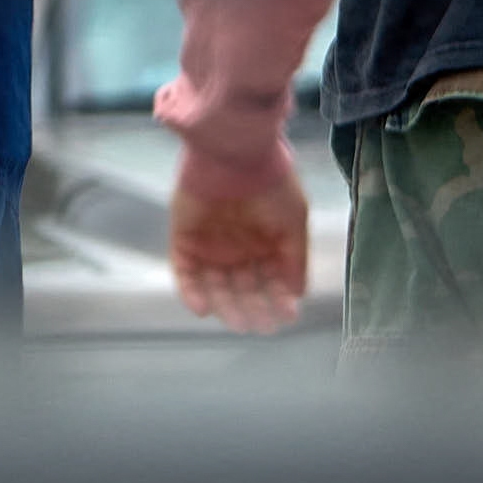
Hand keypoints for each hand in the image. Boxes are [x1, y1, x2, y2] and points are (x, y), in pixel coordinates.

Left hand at [168, 133, 310, 332]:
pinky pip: (185, 273)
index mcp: (265, 242)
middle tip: (260, 327)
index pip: (270, 280)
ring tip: (239, 323)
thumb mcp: (294, 222)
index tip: (286, 317)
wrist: (234, 155)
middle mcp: (238, 247)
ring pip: (216, 286)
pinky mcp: (184, 240)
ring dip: (226, 306)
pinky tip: (204, 308)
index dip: (278, 300)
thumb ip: (295, 259)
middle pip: (243, 288)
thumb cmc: (271, 184)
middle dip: (253, 308)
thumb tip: (298, 293)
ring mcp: (210, 245)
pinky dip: (192, 292)